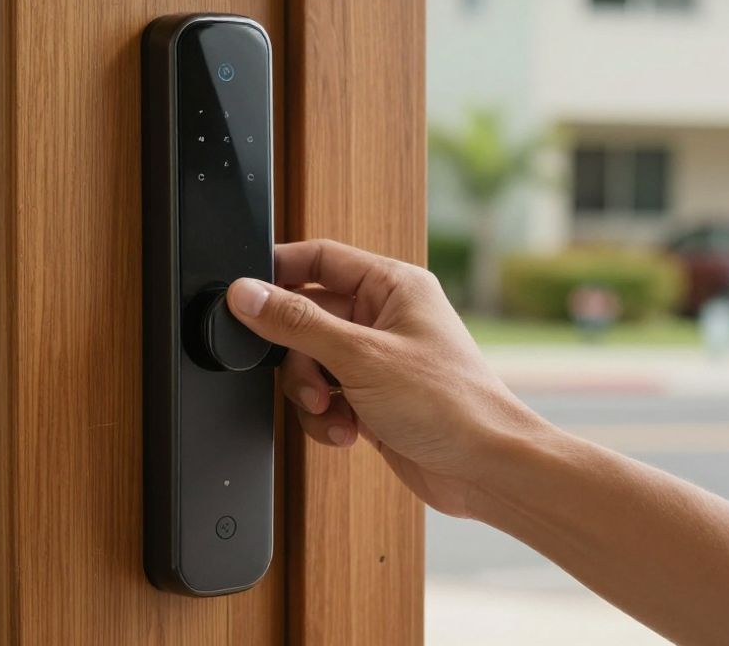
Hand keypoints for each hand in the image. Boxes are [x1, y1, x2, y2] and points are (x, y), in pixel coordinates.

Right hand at [226, 239, 548, 517]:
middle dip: (299, 358)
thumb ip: (296, 323)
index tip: (243, 296)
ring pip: (310, 363)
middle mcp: (385, 317)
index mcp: (392, 285)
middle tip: (311, 383)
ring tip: (332, 412)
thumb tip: (246, 294)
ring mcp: (378, 359)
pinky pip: (325, 397)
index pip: (319, 259)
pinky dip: (326, 417)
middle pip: (306, 318)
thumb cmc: (450, 404)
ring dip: (311, 394)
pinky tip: (347, 432)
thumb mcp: (360, 356)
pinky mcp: (373, 398)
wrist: (485, 469)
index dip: (278, 274)